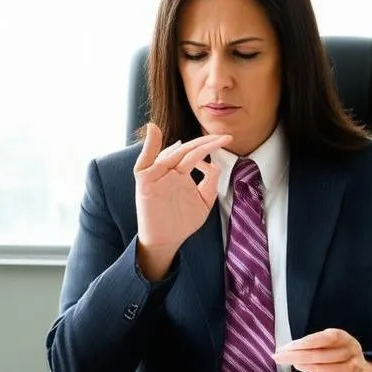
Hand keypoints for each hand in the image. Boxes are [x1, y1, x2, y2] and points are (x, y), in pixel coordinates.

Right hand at [134, 123, 231, 279]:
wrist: (166, 241)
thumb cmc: (183, 222)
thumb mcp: (204, 201)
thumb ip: (211, 182)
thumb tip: (213, 163)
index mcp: (181, 173)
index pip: (195, 154)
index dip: (210, 146)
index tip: (227, 141)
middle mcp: (168, 171)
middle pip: (185, 151)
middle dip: (206, 143)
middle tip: (225, 137)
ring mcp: (156, 175)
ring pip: (169, 154)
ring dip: (186, 145)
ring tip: (206, 141)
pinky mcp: (145, 182)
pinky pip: (144, 161)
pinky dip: (148, 144)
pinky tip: (154, 130)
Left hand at [274, 328, 371, 371]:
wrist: (358, 363)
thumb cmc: (336, 350)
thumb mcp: (326, 341)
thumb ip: (309, 344)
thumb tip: (285, 350)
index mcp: (343, 337)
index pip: (325, 338)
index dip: (306, 343)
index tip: (288, 348)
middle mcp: (352, 350)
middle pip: (323, 356)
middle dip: (298, 358)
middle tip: (281, 358)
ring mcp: (355, 366)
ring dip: (309, 369)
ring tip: (298, 365)